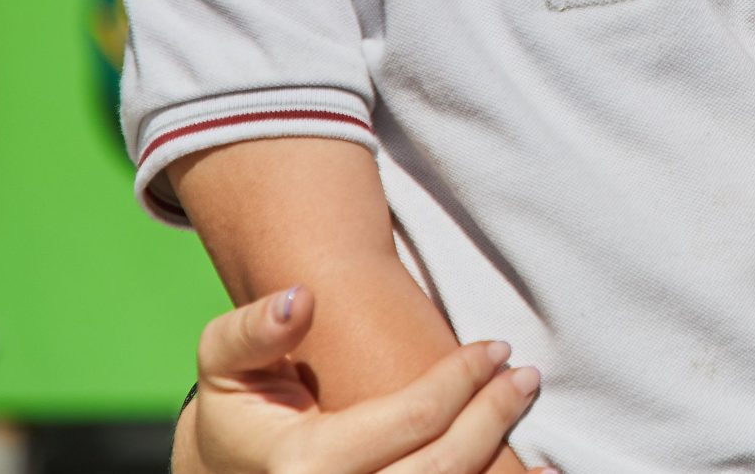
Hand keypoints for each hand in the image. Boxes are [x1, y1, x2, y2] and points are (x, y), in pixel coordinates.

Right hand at [179, 287, 551, 473]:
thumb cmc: (238, 411)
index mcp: (300, 466)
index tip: (494, 347)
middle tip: (524, 377)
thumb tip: (301, 298)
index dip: (461, 380)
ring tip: (528, 420)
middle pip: (441, 469)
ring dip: (500, 466)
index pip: (411, 419)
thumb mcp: (225, 362)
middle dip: (492, 419)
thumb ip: (255, 331)